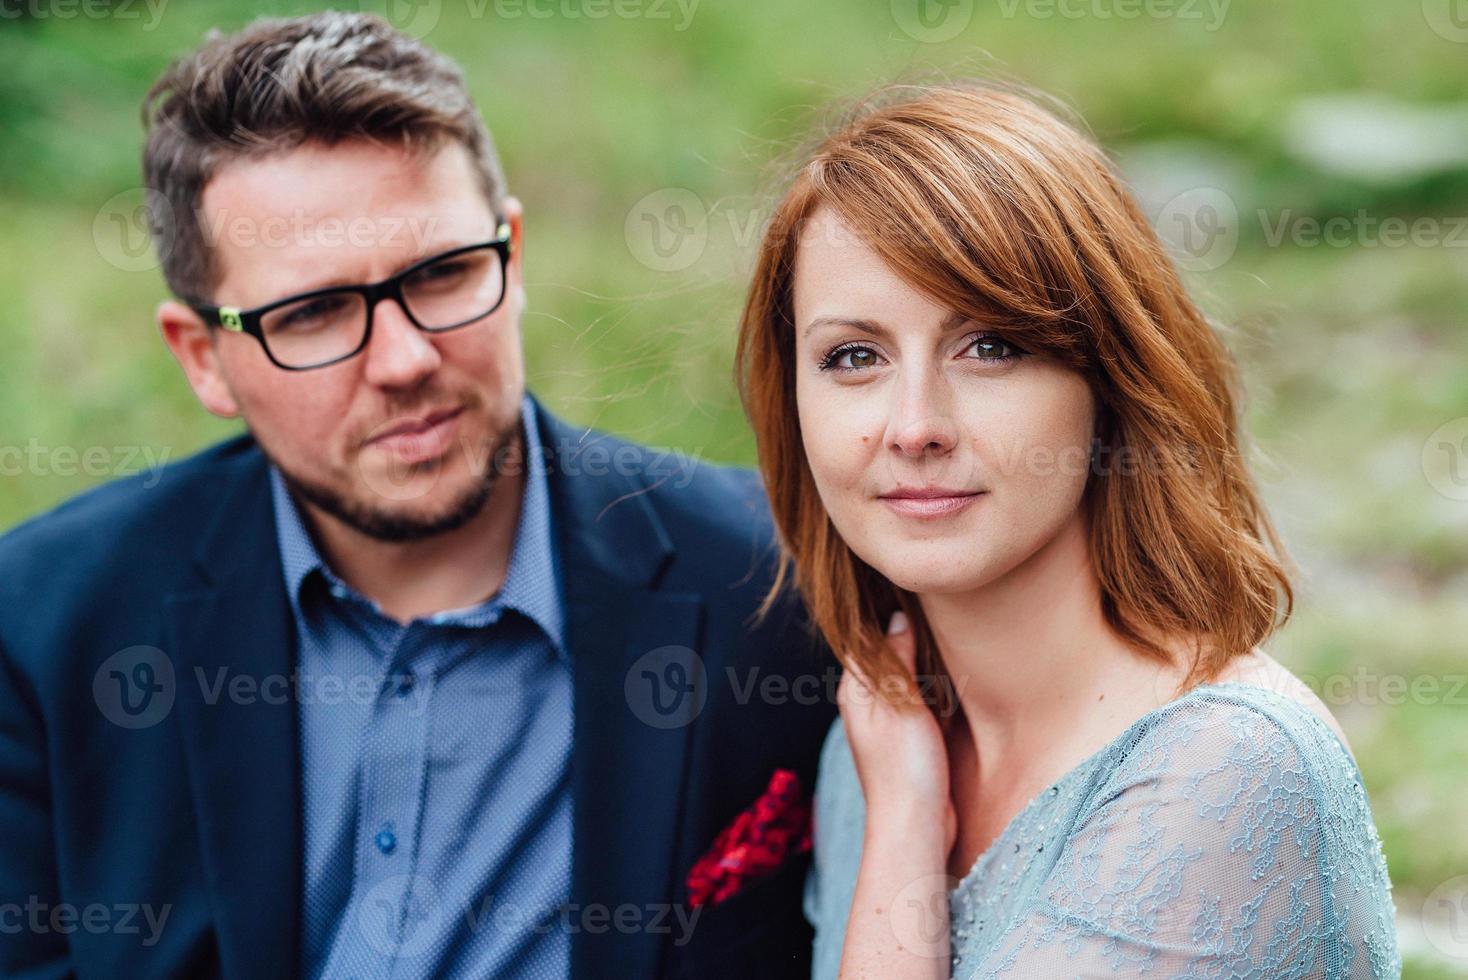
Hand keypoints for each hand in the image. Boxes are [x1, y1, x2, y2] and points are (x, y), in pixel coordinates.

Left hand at [838, 611, 955, 853]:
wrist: (916, 825)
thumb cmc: (904, 765)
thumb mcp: (900, 704)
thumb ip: (896, 661)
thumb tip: (896, 617)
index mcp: (855, 691)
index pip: (862, 637)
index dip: (880, 610)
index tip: (903, 583)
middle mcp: (868, 704)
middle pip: (885, 653)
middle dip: (904, 629)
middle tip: (932, 600)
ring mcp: (891, 723)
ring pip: (907, 676)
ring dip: (923, 655)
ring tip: (946, 624)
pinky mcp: (913, 739)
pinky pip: (923, 699)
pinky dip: (935, 684)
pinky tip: (953, 672)